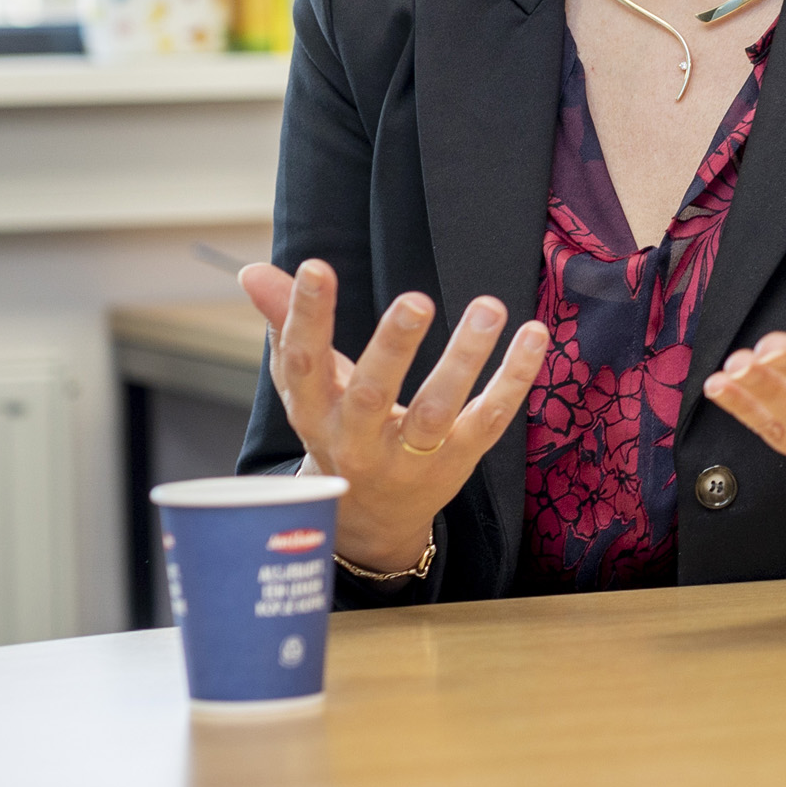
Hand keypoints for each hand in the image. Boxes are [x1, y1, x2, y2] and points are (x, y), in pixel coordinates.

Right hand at [238, 258, 550, 571]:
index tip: (315, 267)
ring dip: (464, 358)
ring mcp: (409, 457)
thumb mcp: (309, 386)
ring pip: (436, 410)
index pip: (303, 364)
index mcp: (314, 414)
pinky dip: (514, 379)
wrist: (369, 519)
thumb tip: (252, 271)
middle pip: (372, 395)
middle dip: (392, 348)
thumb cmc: (337, 430)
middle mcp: (357, 441)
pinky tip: (533, 335)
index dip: (305, 317)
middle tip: (415, 299)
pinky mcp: (457, 461)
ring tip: (489, 305)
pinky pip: (488, 420)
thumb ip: (286, 326)